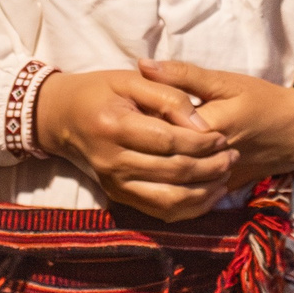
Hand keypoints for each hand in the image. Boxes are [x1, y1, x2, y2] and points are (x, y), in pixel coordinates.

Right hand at [34, 67, 239, 221]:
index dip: (202, 142)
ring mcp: (114, 184)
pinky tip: (209, 194)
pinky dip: (190, 208)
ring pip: (170, 200)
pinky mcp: (119, 197)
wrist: (61, 117)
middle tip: (232, 156)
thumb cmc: (99, 92)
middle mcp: (112, 161)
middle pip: (173, 172)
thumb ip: (169, 96)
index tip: (223, 137)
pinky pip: (160, 212)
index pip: (169, 141)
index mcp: (114, 127)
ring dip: (204, 192)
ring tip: (225, 175)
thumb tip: (201, 125)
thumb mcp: (131, 80)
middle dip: (210, 167)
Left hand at [136, 60, 293, 183]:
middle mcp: (209, 158)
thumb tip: (142, 64)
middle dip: (141, 146)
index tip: (125, 109)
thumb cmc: (262, 100)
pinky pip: (188, 195)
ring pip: (173, 181)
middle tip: (125, 132)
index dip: (139, 120)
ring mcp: (215, 179)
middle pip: (163, 157)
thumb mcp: (225, 81)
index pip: (161, 128)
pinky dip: (168, 186)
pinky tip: (155, 172)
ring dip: (152, 168)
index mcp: (209, 126)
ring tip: (137, 150)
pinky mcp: (220, 190)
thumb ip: (182, 75)